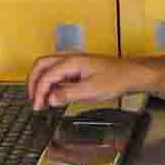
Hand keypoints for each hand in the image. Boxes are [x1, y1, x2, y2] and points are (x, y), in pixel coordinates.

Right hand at [26, 53, 157, 108]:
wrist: (132, 74)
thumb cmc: (117, 79)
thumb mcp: (92, 90)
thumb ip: (69, 94)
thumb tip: (50, 98)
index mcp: (73, 61)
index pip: (47, 75)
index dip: (39, 92)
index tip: (38, 106)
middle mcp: (71, 58)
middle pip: (41, 64)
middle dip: (33, 82)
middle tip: (33, 100)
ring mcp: (75, 61)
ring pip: (48, 66)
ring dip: (41, 81)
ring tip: (40, 98)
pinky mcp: (79, 67)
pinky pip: (58, 71)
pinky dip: (51, 81)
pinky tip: (54, 94)